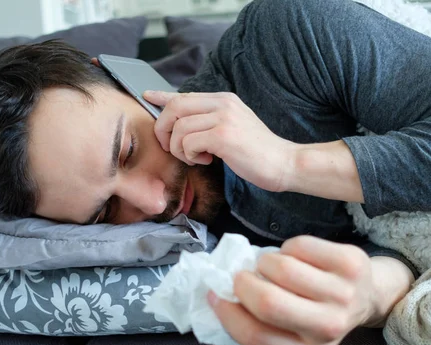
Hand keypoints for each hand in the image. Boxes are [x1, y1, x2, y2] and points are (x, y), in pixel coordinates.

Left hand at [143, 91, 296, 191]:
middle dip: (164, 130)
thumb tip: (183, 125)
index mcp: (224, 100)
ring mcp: (223, 118)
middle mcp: (222, 103)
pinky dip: (190, 155)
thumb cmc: (258, 152)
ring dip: (179, 148)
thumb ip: (211, 121)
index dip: (162, 96)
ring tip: (196, 158)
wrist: (284, 163)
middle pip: (175, 107)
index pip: (185, 94)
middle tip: (172, 148)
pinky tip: (206, 160)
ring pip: (178, 128)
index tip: (147, 96)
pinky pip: (188, 142)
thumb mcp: (234, 128)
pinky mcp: (223, 135)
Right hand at [207, 235, 377, 344]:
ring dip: (266, 261)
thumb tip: (220, 292)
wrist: (366, 296)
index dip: (227, 312)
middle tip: (244, 276)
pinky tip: (297, 257)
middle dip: (244, 282)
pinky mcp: (351, 264)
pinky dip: (288, 247)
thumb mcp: (290, 331)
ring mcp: (344, 295)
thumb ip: (258, 321)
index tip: (217, 295)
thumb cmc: (315, 312)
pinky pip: (299, 245)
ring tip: (272, 266)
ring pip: (282, 267)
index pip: (255, 336)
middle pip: (268, 302)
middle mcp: (328, 329)